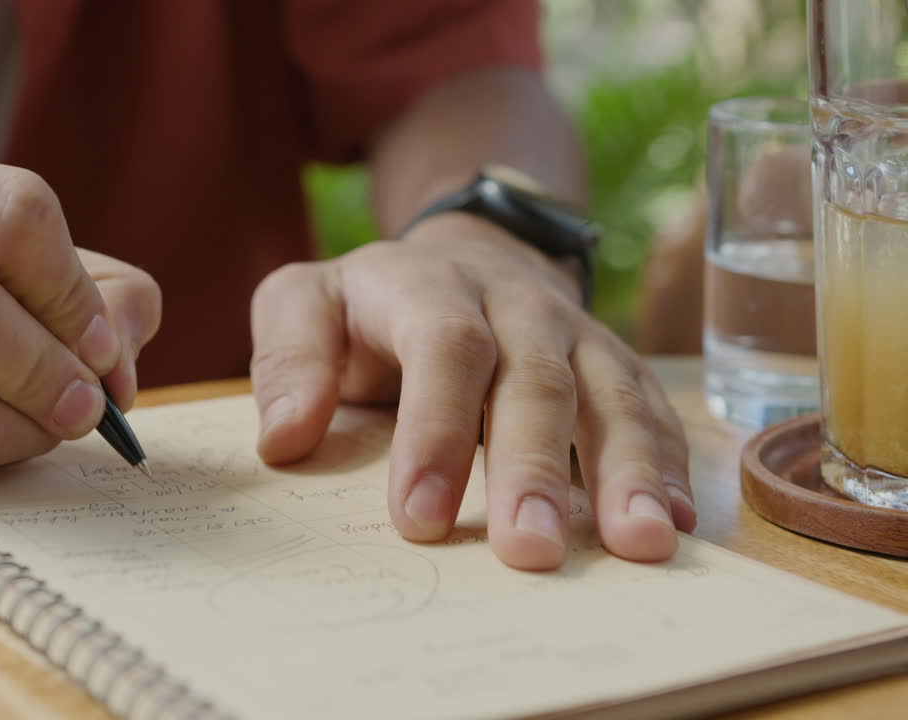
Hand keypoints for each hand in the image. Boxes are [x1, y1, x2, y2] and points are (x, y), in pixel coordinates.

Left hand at [250, 214, 694, 569]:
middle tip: (527, 553)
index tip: (417, 519)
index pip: (443, 348)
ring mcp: (574, 334)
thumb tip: (284, 437)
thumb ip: (287, 358)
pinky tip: (674, 523)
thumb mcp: (304, 303)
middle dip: (532, 469)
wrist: (466, 253)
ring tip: (637, 545)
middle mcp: (514, 305)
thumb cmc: (371, 305)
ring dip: (627, 472)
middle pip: (535, 380)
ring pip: (610, 395)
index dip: (435, 431)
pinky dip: (668, 465)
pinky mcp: (614, 365)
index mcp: (427, 287)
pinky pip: (650, 410)